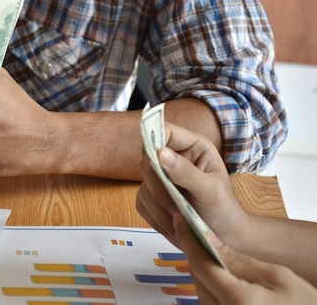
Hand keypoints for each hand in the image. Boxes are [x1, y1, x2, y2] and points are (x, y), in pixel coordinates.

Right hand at [136, 123, 247, 246]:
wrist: (224, 236)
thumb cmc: (224, 208)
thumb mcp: (211, 190)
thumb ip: (187, 172)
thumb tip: (159, 153)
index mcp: (192, 147)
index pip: (165, 131)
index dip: (155, 141)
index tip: (154, 160)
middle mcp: (173, 158)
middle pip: (147, 160)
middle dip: (160, 187)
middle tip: (177, 204)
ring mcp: (159, 178)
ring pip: (143, 186)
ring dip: (160, 207)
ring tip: (181, 218)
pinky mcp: (151, 196)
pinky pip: (142, 203)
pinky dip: (156, 217)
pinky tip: (174, 224)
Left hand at [174, 213, 316, 304]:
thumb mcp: (278, 277)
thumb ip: (240, 260)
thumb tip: (210, 239)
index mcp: (236, 301)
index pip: (200, 263)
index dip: (188, 237)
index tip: (181, 218)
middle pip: (196, 276)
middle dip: (195, 251)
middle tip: (194, 228)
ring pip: (200, 287)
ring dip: (203, 268)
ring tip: (210, 248)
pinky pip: (208, 299)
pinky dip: (210, 283)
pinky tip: (220, 271)